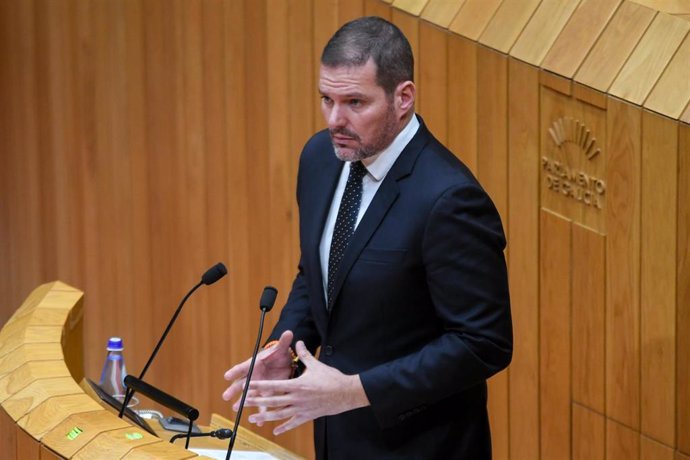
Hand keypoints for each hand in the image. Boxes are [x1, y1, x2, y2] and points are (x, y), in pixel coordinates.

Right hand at [222, 330, 294, 410]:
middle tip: (226, 396)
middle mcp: (254, 376)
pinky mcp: (266, 393)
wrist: (284, 363)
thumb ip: (284, 342)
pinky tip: (259, 421)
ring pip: (249, 395)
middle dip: (234, 389)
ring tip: (236, 409)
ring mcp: (258, 386)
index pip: (244, 366)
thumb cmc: (279, 355)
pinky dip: (261, 412)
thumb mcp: (281, 349)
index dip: (236, 371)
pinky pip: (262, 403)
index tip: (227, 375)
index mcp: (255, 363)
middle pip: (241, 383)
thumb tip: (288, 332)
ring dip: (243, 402)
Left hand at [242, 341, 369, 434]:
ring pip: (279, 414)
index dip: (260, 386)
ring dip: (265, 417)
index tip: (248, 386)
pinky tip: (274, 430)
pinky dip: (283, 427)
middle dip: (256, 402)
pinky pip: (293, 423)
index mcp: (297, 384)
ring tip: (252, 418)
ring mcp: (301, 409)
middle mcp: (297, 398)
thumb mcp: (316, 365)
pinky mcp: (307, 416)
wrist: (346, 393)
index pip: (274, 385)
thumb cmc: (331, 378)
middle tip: (243, 403)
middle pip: (273, 401)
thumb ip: (304, 354)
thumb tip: (298, 342)